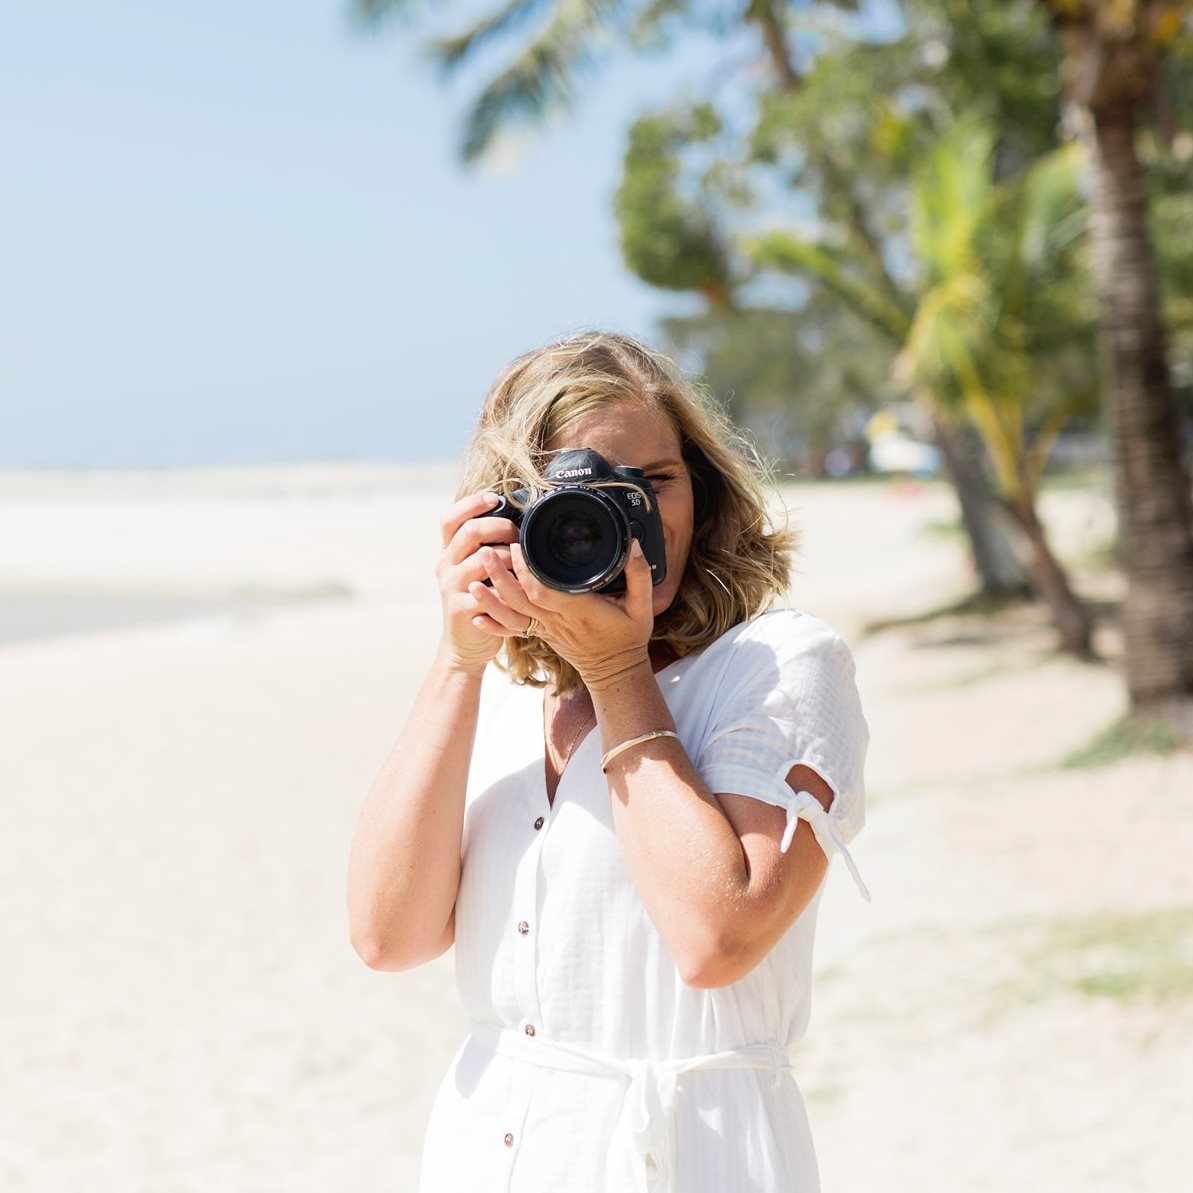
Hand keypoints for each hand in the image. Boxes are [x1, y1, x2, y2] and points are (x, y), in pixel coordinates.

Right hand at [434, 490, 520, 675]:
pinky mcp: (461, 607)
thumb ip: (485, 547)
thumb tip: (515, 518)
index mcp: (448, 553)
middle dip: (500, 526)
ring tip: (523, 561)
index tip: (495, 498)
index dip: (472, 503)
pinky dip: (508, 585)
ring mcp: (451, 587)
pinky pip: (489, 590)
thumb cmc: (479, 602)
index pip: (451, 518)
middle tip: (518, 534)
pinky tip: (521, 585)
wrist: (464, 645)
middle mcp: (445, 566)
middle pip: (470, 532)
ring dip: (510, 556)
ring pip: (484, 559)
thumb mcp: (475, 571)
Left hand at [469, 537, 654, 690]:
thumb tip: (634, 544)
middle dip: (500, 575)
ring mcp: (546, 629)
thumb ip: (639, 574)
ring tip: (473, 576)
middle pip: (520, 598)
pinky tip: (476, 615)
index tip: (517, 547)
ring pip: (513, 613)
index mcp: (578, 610)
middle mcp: (557, 620)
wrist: (615, 670)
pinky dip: (494, 623)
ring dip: (491, 596)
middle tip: (485, 550)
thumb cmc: (628, 637)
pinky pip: (514, 628)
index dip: (526, 571)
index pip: (544, 590)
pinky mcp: (541, 633)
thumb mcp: (643, 606)